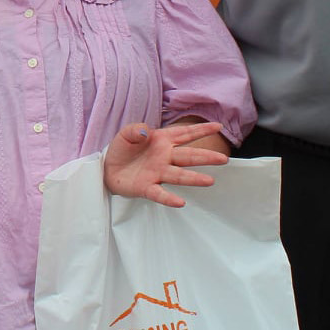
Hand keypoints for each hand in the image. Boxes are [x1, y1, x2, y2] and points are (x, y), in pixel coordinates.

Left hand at [102, 122, 227, 207]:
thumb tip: (146, 131)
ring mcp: (157, 173)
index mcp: (162, 141)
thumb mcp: (126, 134)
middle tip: (223, 159)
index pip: (185, 134)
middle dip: (205, 157)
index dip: (201, 130)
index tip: (219, 127)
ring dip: (193, 178)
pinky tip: (180, 202)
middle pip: (188, 156)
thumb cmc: (122, 149)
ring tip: (209, 181)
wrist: (107, 168)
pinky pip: (159, 194)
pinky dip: (169, 198)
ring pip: (178, 176)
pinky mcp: (146, 187)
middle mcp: (164, 157)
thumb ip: (136, 130)